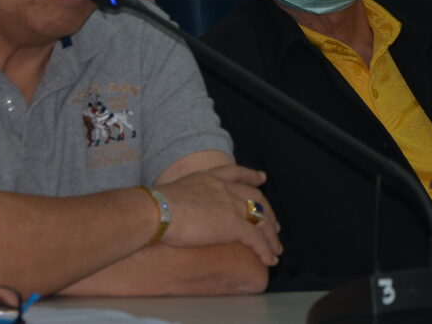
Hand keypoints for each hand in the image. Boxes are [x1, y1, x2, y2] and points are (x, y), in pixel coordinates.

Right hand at [156, 164, 281, 265]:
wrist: (157, 210)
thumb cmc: (155, 205)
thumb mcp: (173, 191)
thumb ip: (184, 197)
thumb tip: (175, 209)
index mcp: (209, 178)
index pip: (236, 173)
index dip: (252, 176)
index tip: (262, 179)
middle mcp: (224, 188)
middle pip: (256, 198)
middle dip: (268, 213)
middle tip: (275, 226)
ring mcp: (231, 205)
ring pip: (261, 220)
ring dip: (271, 237)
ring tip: (276, 250)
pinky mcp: (233, 224)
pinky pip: (257, 238)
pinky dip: (265, 250)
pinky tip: (269, 259)